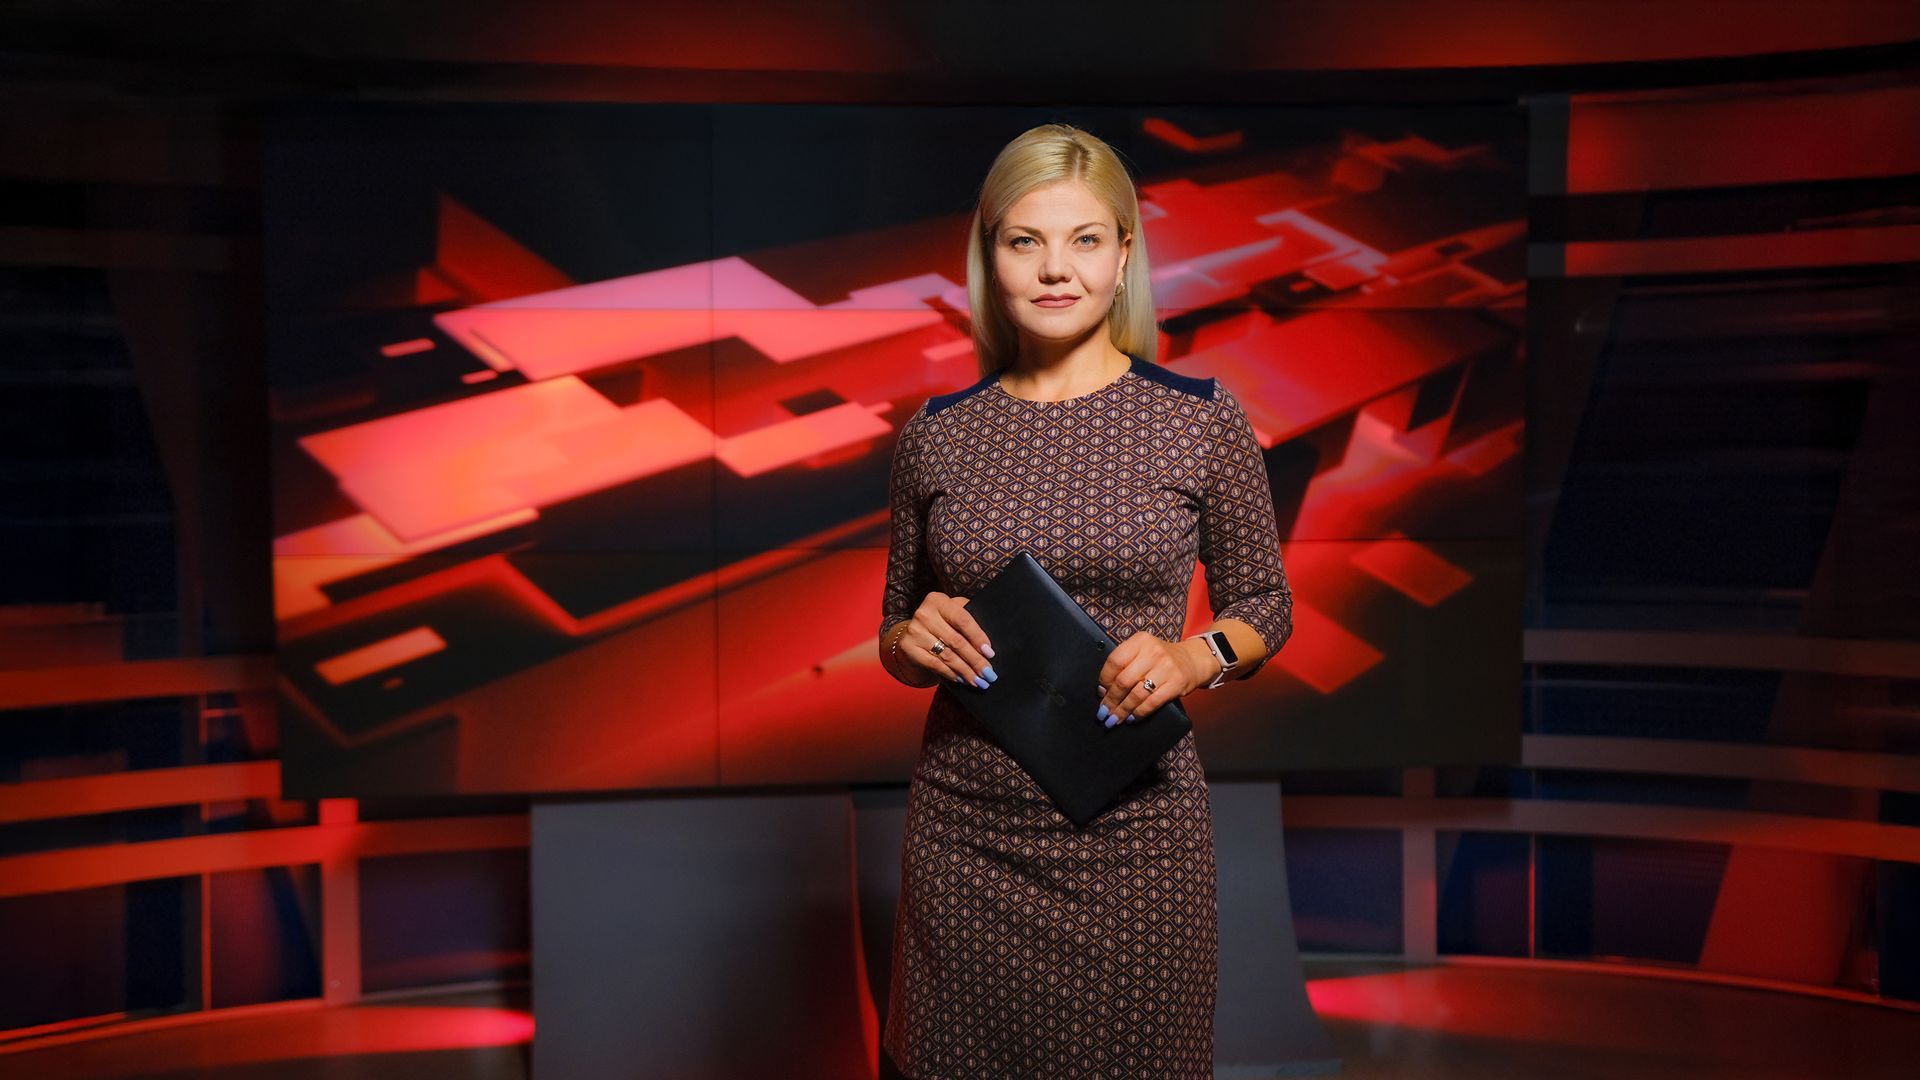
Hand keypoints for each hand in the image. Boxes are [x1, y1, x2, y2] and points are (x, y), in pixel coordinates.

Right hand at [899, 592, 997, 688]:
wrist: (914, 632)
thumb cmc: (942, 622)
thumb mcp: (954, 612)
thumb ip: (969, 619)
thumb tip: (988, 646)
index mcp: (938, 601)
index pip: (962, 620)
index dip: (978, 637)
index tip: (990, 653)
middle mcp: (924, 614)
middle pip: (956, 641)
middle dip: (975, 660)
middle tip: (988, 673)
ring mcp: (915, 631)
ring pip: (947, 655)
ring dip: (966, 671)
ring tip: (979, 681)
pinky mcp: (909, 648)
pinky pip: (935, 664)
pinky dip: (951, 674)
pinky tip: (962, 679)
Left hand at [1095, 632, 1209, 726]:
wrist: (1192, 660)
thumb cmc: (1161, 658)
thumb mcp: (1143, 650)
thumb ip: (1125, 663)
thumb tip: (1103, 691)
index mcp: (1141, 640)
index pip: (1115, 661)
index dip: (1104, 680)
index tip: (1100, 693)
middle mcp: (1153, 652)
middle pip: (1124, 680)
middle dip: (1111, 700)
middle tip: (1103, 712)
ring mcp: (1166, 668)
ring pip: (1136, 694)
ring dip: (1122, 710)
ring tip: (1114, 719)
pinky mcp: (1176, 684)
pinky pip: (1152, 703)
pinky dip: (1138, 713)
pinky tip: (1131, 718)